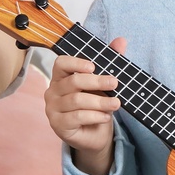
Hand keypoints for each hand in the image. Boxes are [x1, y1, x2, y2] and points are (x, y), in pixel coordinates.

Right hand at [46, 36, 126, 174]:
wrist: (95, 134)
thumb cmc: (96, 104)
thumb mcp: (104, 83)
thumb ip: (110, 61)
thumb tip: (121, 40)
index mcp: (61, 77)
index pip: (61, 64)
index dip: (76, 63)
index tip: (94, 66)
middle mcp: (53, 91)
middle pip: (73, 82)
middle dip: (96, 82)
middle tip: (115, 83)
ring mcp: (52, 109)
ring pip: (76, 101)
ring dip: (99, 102)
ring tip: (116, 103)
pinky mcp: (58, 125)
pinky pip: (76, 117)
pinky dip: (94, 116)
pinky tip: (105, 116)